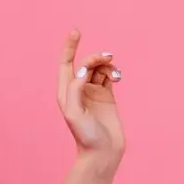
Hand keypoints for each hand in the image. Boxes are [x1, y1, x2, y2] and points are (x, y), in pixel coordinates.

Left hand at [57, 29, 124, 163]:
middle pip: (85, 63)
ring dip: (106, 64)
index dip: (69, 46)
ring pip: (98, 68)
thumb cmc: (86, 137)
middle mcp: (78, 90)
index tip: (76, 31)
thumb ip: (75, 90)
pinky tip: (117, 77)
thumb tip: (82, 72)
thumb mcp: (75, 113)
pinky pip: (109, 76)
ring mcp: (93, 92)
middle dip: (95, 56)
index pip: (66, 63)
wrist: (103, 153)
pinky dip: (114, 72)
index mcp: (66, 92)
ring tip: (114, 72)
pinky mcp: (107, 96)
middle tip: (107, 57)